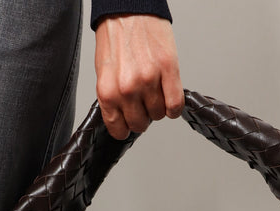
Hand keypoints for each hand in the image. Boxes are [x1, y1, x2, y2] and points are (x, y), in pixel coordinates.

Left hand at [94, 14, 183, 139]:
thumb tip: (123, 118)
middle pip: (141, 124)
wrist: (129, 6)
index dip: (126, 127)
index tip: (129, 122)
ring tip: (154, 90)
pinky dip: (174, 106)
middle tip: (143, 101)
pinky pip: (175, 105)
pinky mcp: (169, 70)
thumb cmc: (115, 36)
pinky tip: (169, 96)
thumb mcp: (104, 72)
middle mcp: (127, 89)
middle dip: (143, 116)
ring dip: (159, 107)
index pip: (119, 130)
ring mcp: (149, 81)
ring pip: (159, 115)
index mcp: (107, 92)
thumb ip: (112, 98)